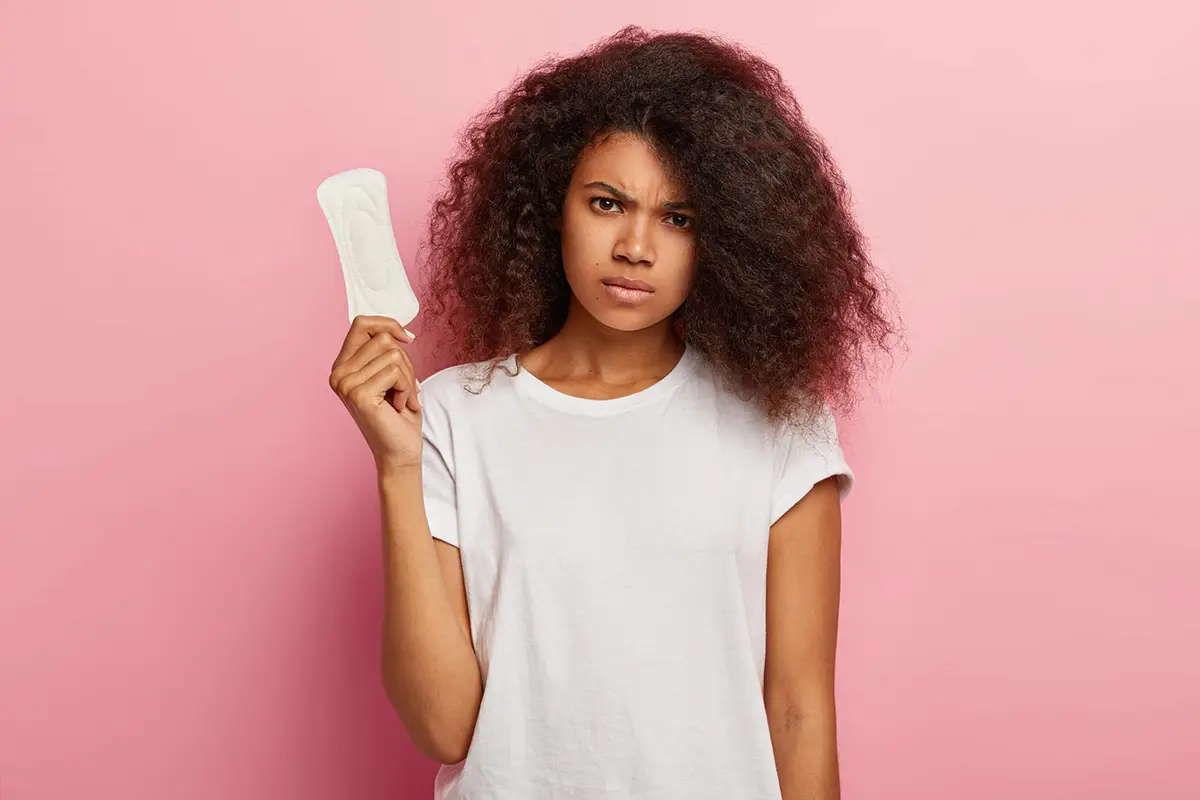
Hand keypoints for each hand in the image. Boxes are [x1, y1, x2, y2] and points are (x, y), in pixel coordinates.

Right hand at [329, 315, 421, 472]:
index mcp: (343, 366)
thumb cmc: (399, 415)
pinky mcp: (359, 394)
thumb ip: (386, 350)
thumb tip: (395, 330)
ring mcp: (345, 384)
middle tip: (404, 388)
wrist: (400, 452)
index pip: (362, 323)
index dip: (389, 324)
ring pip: (393, 355)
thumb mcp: (393, 373)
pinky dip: (407, 389)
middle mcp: (338, 373)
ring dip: (408, 378)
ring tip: (401, 400)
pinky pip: (396, 372)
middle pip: (383, 338)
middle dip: (405, 361)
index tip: (408, 339)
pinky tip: (399, 407)